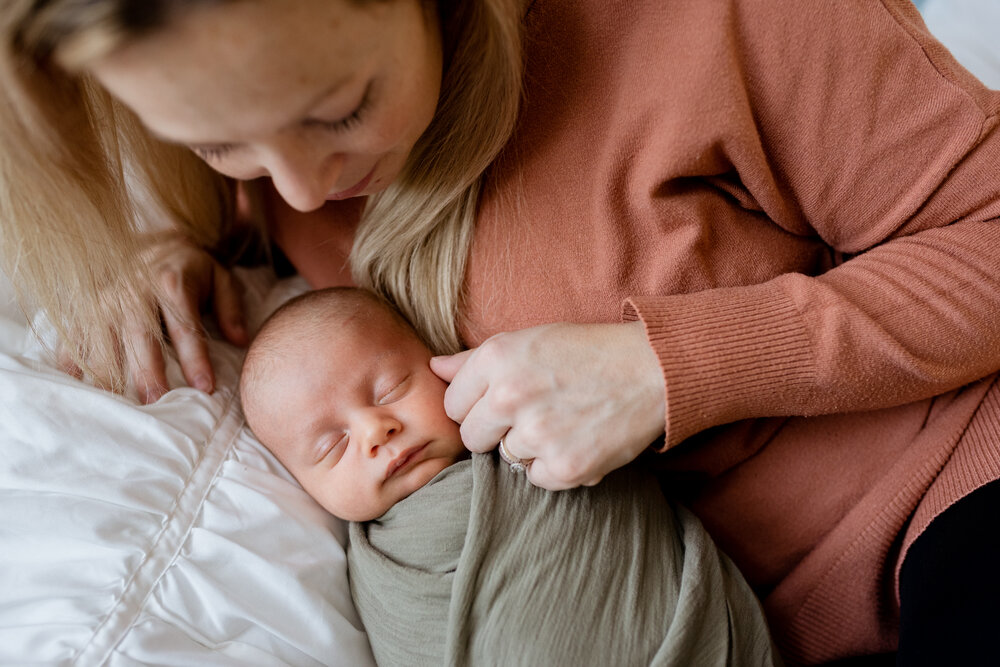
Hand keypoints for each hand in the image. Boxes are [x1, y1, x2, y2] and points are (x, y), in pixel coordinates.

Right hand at [69, 235, 248, 403]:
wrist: (154, 240)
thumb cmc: (191, 268)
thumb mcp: (220, 277)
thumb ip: (231, 308)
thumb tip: (241, 340)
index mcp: (172, 285)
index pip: (186, 328)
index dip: (195, 359)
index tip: (205, 388)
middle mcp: (135, 292)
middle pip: (142, 338)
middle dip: (148, 373)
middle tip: (155, 404)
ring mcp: (105, 299)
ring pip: (104, 340)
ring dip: (109, 373)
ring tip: (115, 405)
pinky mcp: (85, 306)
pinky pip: (76, 336)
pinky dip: (73, 360)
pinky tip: (77, 385)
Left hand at [430, 322, 665, 489]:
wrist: (652, 370)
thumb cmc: (588, 351)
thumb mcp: (528, 340)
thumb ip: (474, 359)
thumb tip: (434, 369)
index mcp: (496, 359)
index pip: (453, 404)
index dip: (476, 405)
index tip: (501, 401)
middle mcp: (510, 396)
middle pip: (471, 437)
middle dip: (495, 431)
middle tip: (531, 414)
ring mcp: (537, 434)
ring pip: (506, 458)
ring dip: (529, 447)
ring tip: (562, 421)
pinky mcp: (564, 467)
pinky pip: (535, 479)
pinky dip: (554, 466)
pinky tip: (576, 439)